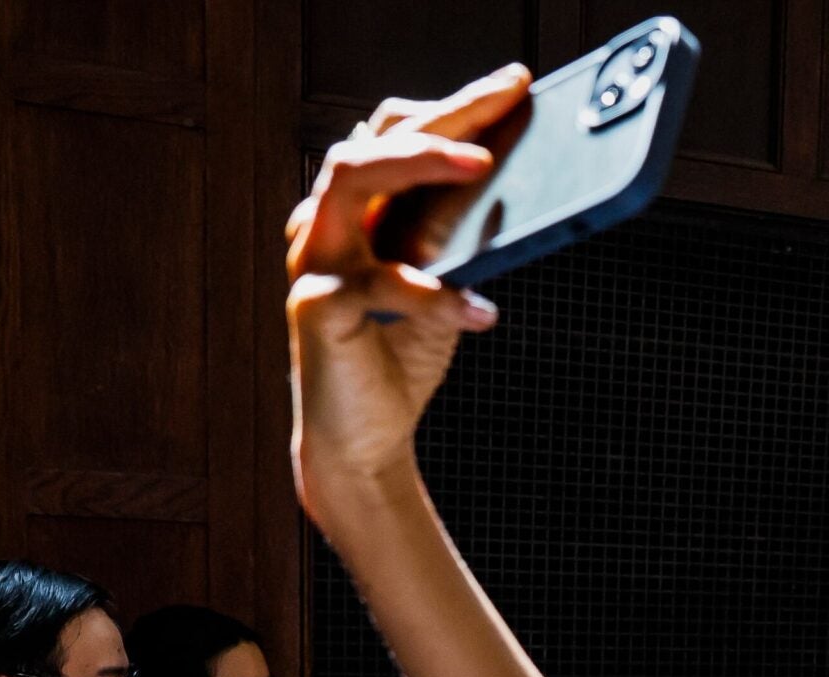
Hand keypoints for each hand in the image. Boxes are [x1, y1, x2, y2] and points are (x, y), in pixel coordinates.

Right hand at [285, 66, 529, 513]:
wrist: (365, 439)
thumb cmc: (400, 357)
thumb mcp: (441, 284)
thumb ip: (453, 233)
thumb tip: (495, 177)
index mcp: (356, 212)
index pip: (394, 136)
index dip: (452, 106)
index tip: (512, 86)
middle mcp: (326, 224)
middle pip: (372, 140)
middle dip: (442, 115)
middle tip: (506, 99)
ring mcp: (315, 262)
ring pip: (350, 180)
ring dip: (418, 164)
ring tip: (482, 167)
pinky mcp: (316, 310)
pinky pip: (377, 285)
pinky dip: (435, 295)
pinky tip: (481, 311)